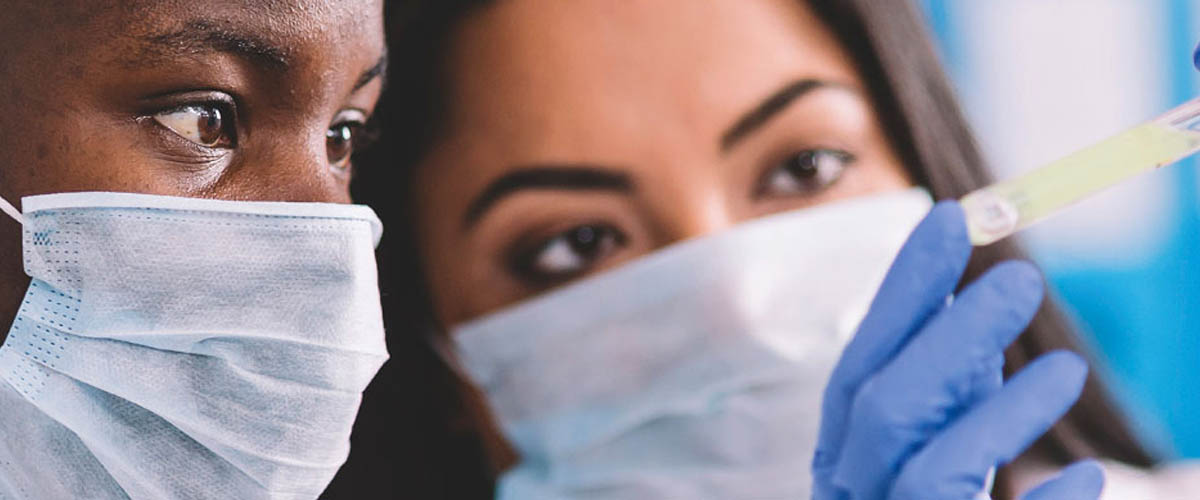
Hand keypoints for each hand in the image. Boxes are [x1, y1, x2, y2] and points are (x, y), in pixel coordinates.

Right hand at [811, 201, 1104, 499]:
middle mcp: (851, 497)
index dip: (901, 291)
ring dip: (999, 416)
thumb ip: (935, 393)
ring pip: (929, 475)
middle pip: (882, 412)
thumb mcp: (915, 453)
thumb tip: (957, 305)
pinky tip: (1084, 475)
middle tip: (1020, 278)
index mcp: (838, 462)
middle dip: (949, 339)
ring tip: (1068, 369)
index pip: (856, 366)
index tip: (950, 219)